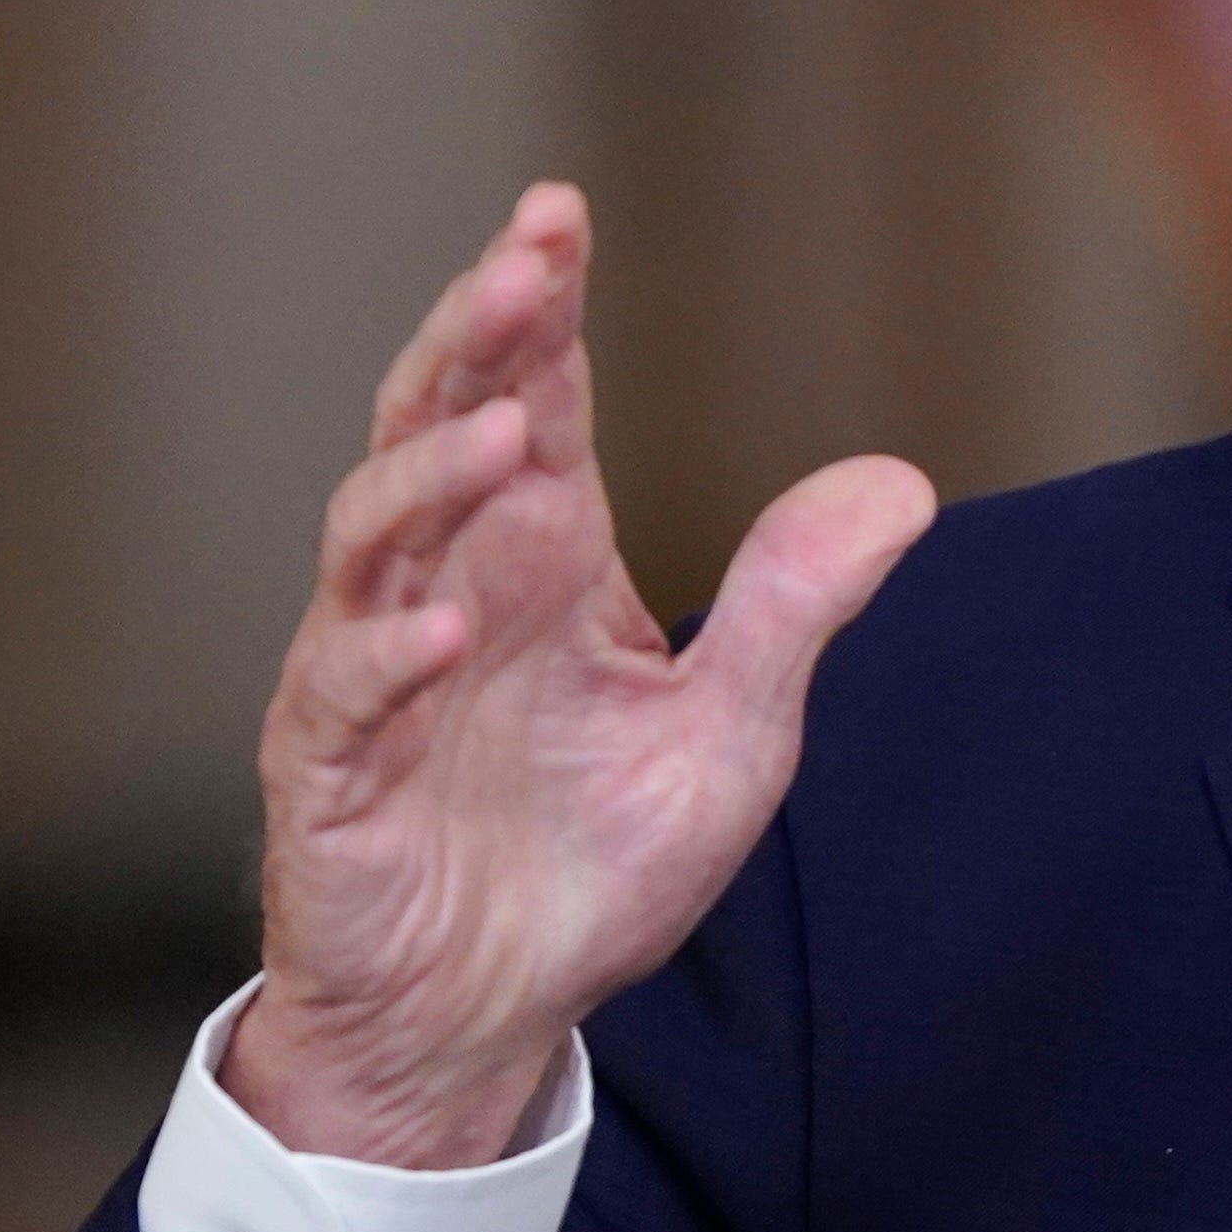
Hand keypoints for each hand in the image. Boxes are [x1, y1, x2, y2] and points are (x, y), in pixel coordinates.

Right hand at [224, 186, 936, 1168]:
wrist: (490, 1016)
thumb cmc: (594, 864)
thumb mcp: (731, 732)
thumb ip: (796, 606)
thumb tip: (901, 482)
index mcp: (542, 562)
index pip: (537, 399)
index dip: (539, 308)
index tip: (561, 215)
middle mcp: (449, 589)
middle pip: (438, 425)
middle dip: (473, 338)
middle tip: (523, 261)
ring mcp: (374, 671)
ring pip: (372, 534)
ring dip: (434, 475)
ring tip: (508, 427)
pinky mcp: (329, 773)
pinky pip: (344, 693)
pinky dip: (386, 656)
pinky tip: (442, 632)